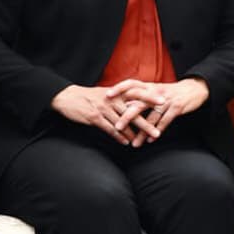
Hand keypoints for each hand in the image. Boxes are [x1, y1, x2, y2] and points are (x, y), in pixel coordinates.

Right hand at [49, 84, 165, 144]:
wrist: (68, 97)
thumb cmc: (90, 96)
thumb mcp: (107, 93)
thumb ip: (122, 97)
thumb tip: (137, 102)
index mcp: (117, 92)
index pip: (137, 93)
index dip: (151, 97)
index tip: (164, 102)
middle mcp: (112, 99)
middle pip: (134, 111)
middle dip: (146, 122)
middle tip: (158, 132)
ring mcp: (104, 108)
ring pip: (123, 122)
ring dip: (134, 133)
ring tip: (144, 141)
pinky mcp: (95, 117)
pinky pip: (109, 128)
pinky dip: (119, 136)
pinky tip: (126, 142)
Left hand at [107, 78, 209, 146]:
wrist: (194, 89)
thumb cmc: (171, 91)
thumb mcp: (155, 89)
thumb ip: (141, 95)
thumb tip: (122, 103)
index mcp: (150, 86)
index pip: (131, 84)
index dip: (119, 88)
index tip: (107, 96)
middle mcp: (157, 92)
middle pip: (139, 104)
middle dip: (127, 116)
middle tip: (117, 128)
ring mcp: (167, 100)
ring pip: (152, 117)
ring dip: (142, 132)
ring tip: (135, 143)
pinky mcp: (177, 108)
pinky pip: (165, 122)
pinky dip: (157, 131)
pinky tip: (151, 140)